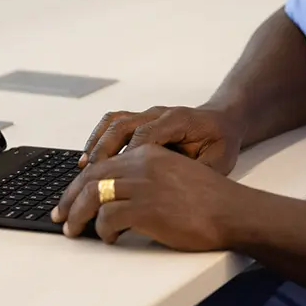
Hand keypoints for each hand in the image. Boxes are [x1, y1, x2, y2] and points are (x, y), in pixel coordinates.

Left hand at [52, 144, 243, 250]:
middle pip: (92, 176)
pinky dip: (102, 230)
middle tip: (60, 215)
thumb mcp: (173, 172)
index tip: (70, 196)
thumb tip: (117, 193)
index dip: (81, 181)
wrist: (231, 209)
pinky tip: (109, 237)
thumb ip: (146, 174)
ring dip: (78, 215)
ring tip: (74, 230)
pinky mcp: (146, 208)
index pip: (103, 162)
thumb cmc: (208, 197)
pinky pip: (109, 218)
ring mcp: (143, 184)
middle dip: (70, 197)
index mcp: (148, 151)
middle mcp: (142, 163)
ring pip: (94, 195)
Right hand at [80, 104, 243, 174]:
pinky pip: (114, 123)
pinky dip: (98, 138)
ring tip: (82, 167)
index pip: (147, 134)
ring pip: (115, 122)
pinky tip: (89, 157)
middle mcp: (159, 114)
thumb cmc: (220, 143)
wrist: (223, 121)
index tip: (116, 176)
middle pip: (123, 125)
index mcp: (178, 121)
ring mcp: (148, 114)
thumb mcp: (218, 161)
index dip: (129, 155)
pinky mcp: (141, 120)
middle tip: (89, 175)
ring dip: (96, 143)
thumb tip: (173, 192)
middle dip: (104, 150)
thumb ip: (196, 173)